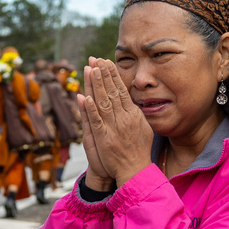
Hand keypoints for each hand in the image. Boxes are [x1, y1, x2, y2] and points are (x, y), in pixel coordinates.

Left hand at [80, 58, 153, 186]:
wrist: (135, 170)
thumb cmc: (137, 150)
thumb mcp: (142, 127)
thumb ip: (134, 113)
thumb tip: (128, 99)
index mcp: (133, 114)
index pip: (121, 90)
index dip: (112, 75)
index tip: (105, 62)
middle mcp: (124, 118)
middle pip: (112, 92)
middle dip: (103, 74)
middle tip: (95, 59)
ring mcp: (113, 128)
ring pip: (104, 102)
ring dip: (96, 85)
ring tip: (90, 69)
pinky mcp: (104, 138)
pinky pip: (96, 121)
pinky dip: (91, 109)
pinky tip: (86, 97)